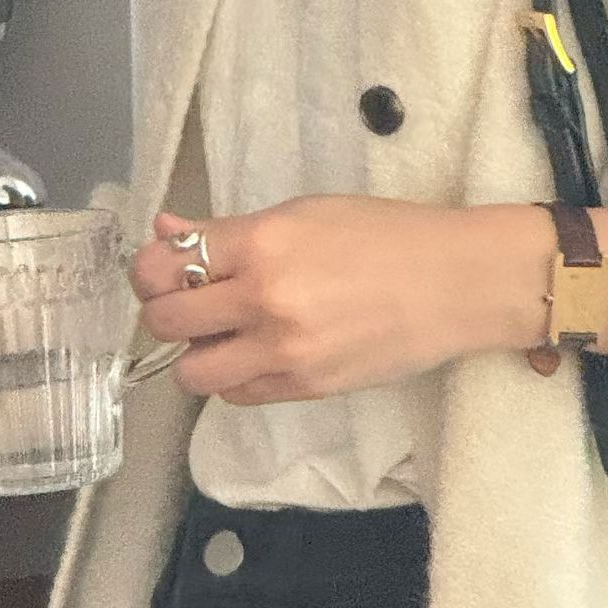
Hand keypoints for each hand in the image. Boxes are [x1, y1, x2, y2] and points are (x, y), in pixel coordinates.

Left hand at [129, 196, 557, 406]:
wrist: (456, 283)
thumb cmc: (385, 236)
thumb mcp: (303, 214)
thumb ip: (227, 230)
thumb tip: (164, 230)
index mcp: (261, 242)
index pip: (166, 265)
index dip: (151, 271)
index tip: (162, 271)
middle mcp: (264, 299)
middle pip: (166, 321)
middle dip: (166, 312)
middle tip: (188, 304)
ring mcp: (283, 351)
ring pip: (193, 373)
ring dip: (197, 355)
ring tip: (223, 335)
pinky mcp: (304, 388)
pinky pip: (236, 394)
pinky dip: (234, 377)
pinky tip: (257, 353)